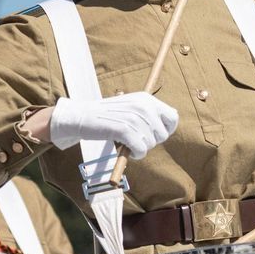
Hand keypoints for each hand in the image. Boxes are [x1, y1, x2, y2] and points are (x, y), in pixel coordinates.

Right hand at [49, 92, 178, 159]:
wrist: (81, 116)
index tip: (155, 135)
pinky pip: (141, 150)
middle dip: (151, 141)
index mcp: (146, 99)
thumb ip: (149, 114)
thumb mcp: (131, 106)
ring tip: (127, 141)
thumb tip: (167, 129)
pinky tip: (127, 150)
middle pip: (163, 134)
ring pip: (151, 144)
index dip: (167, 129)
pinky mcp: (124, 130)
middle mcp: (143, 106)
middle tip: (135, 139)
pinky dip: (136, 154)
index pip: (173, 116)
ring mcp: (134, 117)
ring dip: (140, 148)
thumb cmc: (107, 116)